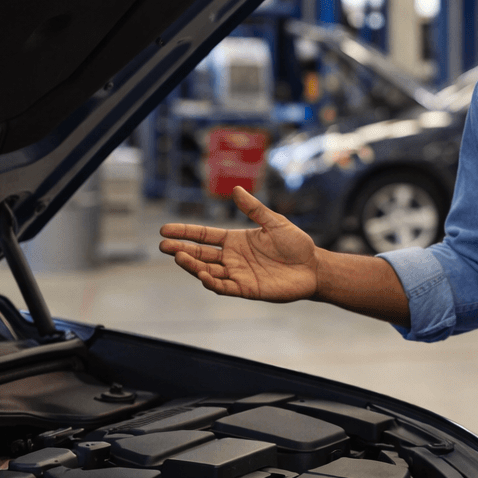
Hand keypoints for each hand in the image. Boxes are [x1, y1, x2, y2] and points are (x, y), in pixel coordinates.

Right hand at [158, 186, 320, 302]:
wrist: (313, 267)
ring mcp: (238, 274)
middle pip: (200, 253)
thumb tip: (236, 189)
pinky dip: (212, 282)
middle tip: (163, 246)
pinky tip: (202, 275)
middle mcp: (232, 257)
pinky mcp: (246, 289)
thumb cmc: (296, 244)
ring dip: (193, 265)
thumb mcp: (275, 222)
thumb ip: (254, 209)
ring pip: (208, 270)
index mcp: (235, 240)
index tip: (164, 230)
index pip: (204, 236)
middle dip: (181, 250)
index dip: (185, 233)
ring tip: (178, 257)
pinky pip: (224, 287)